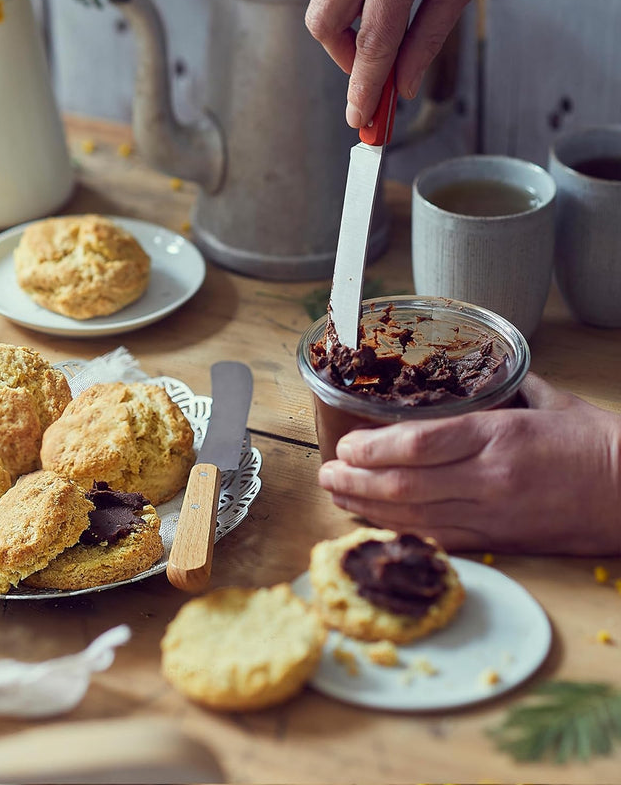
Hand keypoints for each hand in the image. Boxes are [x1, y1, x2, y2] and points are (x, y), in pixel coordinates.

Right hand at [305, 0, 479, 127]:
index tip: (361, 117)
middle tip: (375, 71)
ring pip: (321, 4)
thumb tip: (403, 83)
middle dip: (346, 58)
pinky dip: (350, 1)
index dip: (364, 86)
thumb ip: (430, 34)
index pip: (372, 41)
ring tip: (383, 29)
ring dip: (345, 30)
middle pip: (324, 25)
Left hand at [317, 373, 620, 554]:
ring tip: (335, 496)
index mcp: (499, 436)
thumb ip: (506, 390)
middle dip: (354, 481)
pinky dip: (400, 533)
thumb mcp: (553, 403)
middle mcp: (488, 478)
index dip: (372, 448)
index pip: (419, 445)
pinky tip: (374, 524)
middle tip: (324, 474)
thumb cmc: (599, 444)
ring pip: (413, 517)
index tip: (345, 445)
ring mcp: (491, 515)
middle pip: (404, 485)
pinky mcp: (498, 542)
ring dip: (366, 508)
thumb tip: (476, 375)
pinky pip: (438, 540)